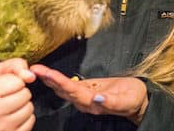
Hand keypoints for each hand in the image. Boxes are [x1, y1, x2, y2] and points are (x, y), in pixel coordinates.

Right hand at [0, 58, 36, 130]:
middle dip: (21, 92)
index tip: (5, 86)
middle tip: (9, 96)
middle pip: (25, 95)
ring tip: (12, 105)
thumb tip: (31, 76)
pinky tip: (14, 116)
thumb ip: (16, 65)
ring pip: (29, 109)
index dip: (15, 81)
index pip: (18, 82)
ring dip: (24, 105)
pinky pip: (30, 122)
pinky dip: (26, 118)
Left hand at [31, 64, 148, 124]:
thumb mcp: (126, 100)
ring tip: (37, 69)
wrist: (138, 101)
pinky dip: (57, 79)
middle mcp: (85, 102)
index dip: (60, 82)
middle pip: (63, 90)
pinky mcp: (85, 90)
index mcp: (93, 104)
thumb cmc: (133, 99)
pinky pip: (68, 85)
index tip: (48, 73)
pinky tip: (48, 74)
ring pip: (63, 88)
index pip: (73, 91)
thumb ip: (111, 101)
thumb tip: (97, 99)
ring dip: (50, 79)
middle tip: (35, 69)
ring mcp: (84, 97)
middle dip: (49, 79)